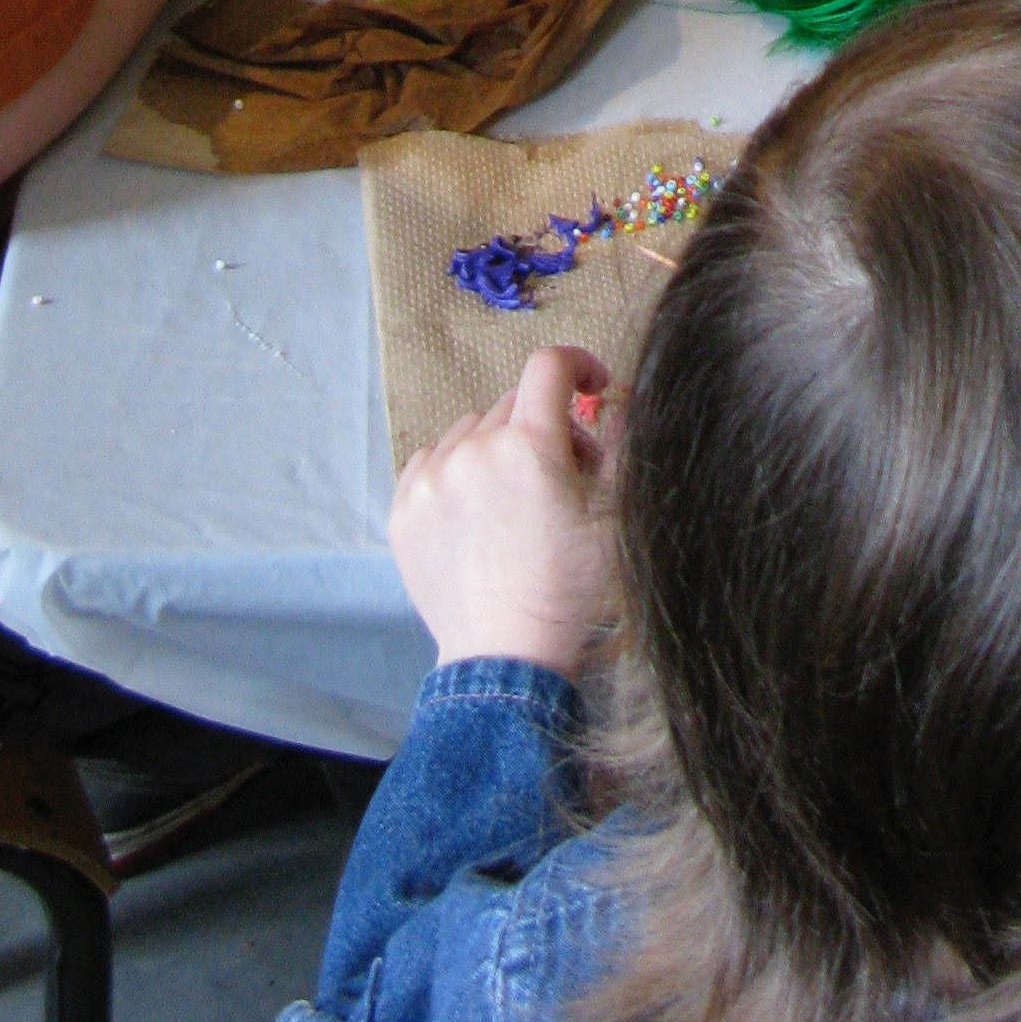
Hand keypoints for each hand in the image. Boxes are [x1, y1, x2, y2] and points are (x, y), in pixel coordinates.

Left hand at [390, 348, 619, 676]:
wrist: (506, 655)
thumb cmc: (567, 589)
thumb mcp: (612, 515)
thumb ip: (618, 444)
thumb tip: (615, 399)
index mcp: (529, 446)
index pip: (549, 366)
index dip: (578, 366)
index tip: (592, 390)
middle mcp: (473, 451)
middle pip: (515, 404)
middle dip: (545, 425)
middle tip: (563, 473)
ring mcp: (431, 480)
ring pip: (471, 430)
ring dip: (497, 447)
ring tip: (513, 498)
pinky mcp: (403, 509)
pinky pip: (431, 461)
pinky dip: (456, 470)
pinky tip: (475, 509)